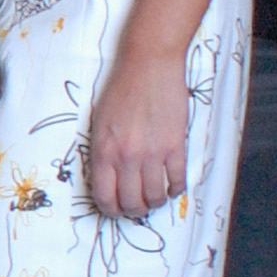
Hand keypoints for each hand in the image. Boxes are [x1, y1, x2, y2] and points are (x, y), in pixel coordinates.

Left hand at [86, 43, 193, 219]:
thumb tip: (108, 177)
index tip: (116, 210)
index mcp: (103, 152)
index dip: (111, 210)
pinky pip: (177, 179)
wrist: (148, 65)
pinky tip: (173, 186)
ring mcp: (153, 153)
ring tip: (155, 198)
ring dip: (155, 202)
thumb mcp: (99, 122)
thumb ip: (103, 151)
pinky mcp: (176, 145)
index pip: (104, 196)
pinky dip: (176, 189)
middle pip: (131, 202)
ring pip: (155, 196)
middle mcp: (127, 157)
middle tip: (137, 206)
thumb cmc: (120, 90)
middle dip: (133, 210)